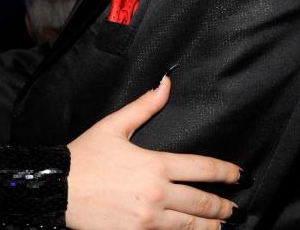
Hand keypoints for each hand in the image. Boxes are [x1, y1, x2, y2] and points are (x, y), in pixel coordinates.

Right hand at [66, 77, 240, 229]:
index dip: (227, 172)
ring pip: (193, 226)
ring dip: (213, 226)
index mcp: (156, 164)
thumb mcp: (113, 126)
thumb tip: (165, 84)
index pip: (203, 168)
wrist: (58, 190)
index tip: (241, 176)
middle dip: (225, 206)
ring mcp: (149, 220)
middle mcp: (158, 194)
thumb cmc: (84, 157)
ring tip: (224, 226)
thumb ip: (144, 106)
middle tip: (237, 208)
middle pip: (204, 202)